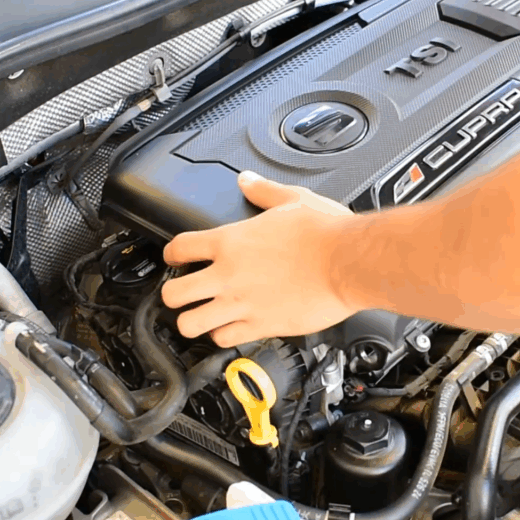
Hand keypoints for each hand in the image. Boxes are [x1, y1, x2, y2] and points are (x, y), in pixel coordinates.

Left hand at [161, 171, 358, 346]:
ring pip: (190, 324)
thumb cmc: (326, 233)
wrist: (348, 262)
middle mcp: (229, 275)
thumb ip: (263, 191)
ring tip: (200, 316)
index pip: (179, 248)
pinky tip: (231, 328)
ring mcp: (242, 303)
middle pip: (173, 294)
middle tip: (183, 292)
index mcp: (231, 241)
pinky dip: (223, 335)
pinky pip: (224, 339)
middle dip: (173, 295)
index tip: (176, 257)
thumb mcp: (292, 200)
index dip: (171, 253)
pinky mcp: (260, 325)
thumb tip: (248, 181)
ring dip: (192, 320)